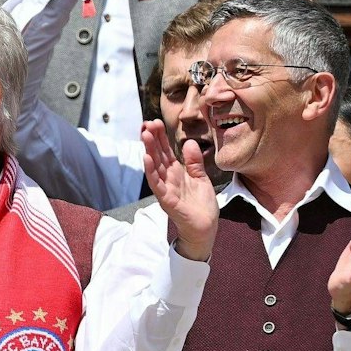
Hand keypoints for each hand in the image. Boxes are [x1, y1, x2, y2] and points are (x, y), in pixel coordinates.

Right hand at [141, 119, 217, 259]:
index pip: (166, 151)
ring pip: (155, 167)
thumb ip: (194, 162)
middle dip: (152, 139)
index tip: (155, 122)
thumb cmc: (201, 205)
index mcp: (176, 172)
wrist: (206, 227)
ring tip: (144, 135)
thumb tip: (189, 142)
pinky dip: (151, 172)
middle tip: (147, 122)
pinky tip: (147, 159)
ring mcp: (166, 189)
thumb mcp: (200, 178)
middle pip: (158, 155)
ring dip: (149, 151)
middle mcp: (168, 179)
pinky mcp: (167, 200)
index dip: (160, 137)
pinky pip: (157, 184)